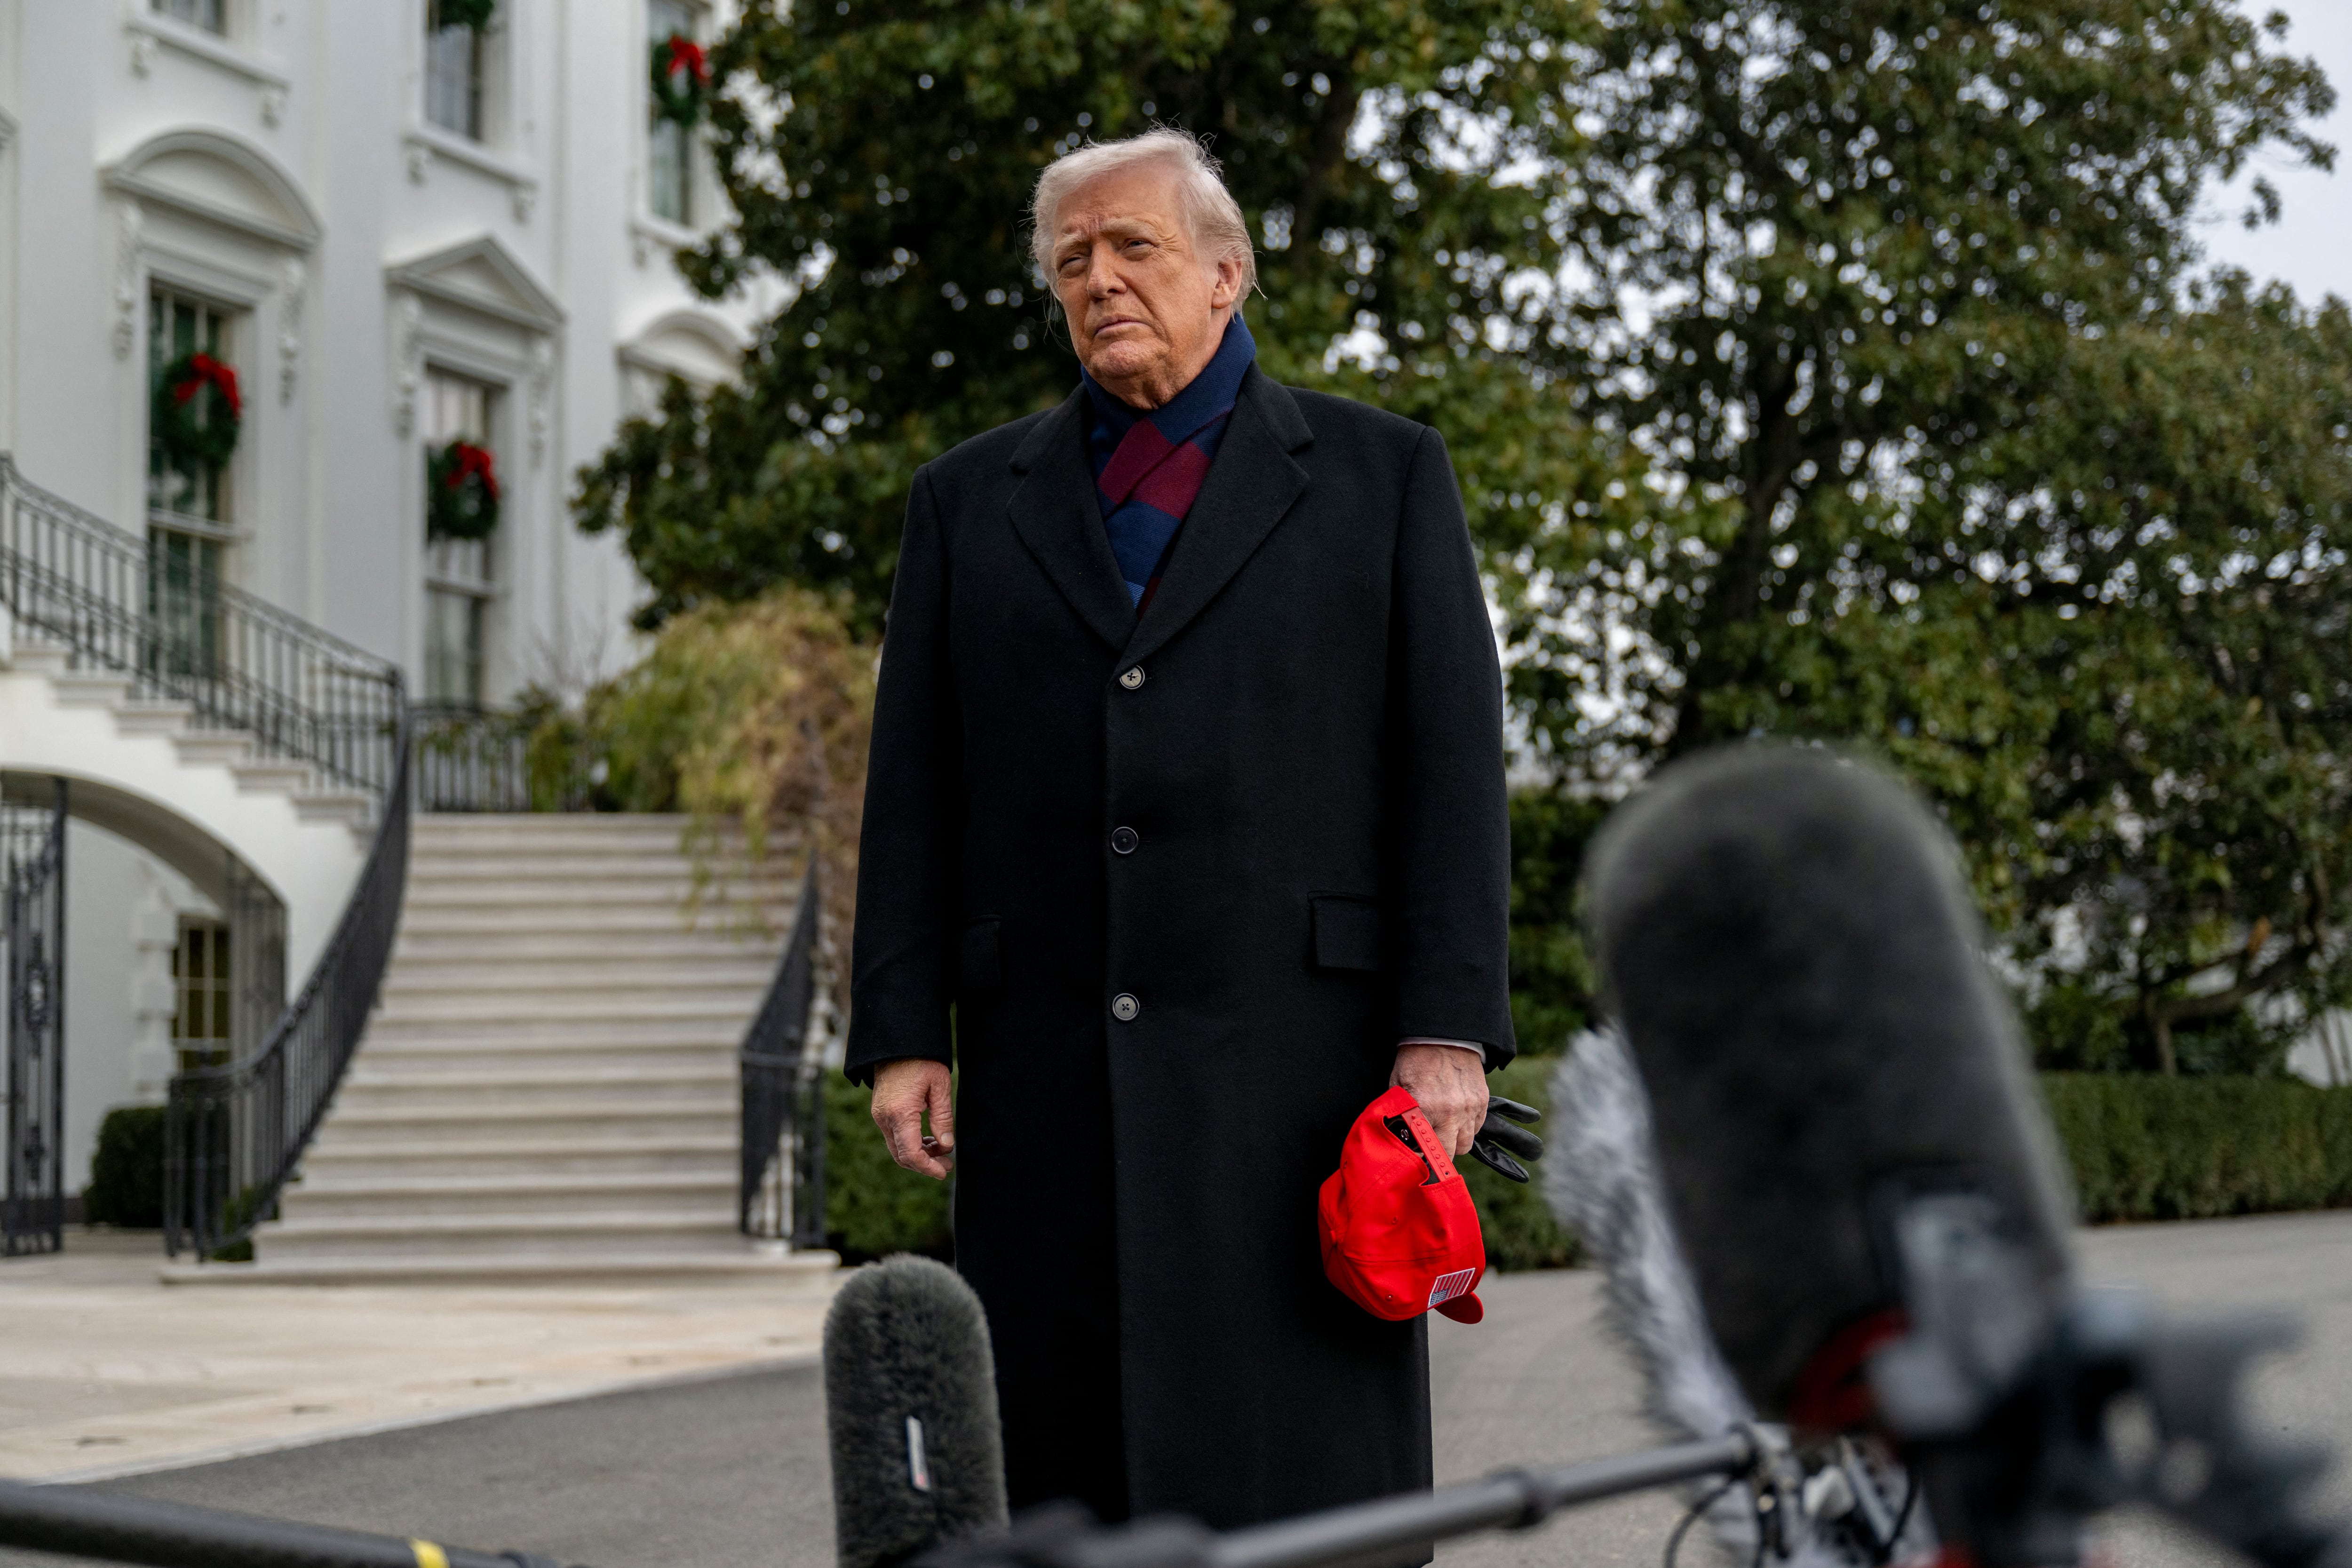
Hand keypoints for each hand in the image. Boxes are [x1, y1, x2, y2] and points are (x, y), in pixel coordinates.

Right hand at [871, 1058, 954, 1178]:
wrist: (897, 1042)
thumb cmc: (921, 1060)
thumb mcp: (940, 1086)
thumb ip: (943, 1117)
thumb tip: (947, 1145)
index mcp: (900, 1113)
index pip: (911, 1154)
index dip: (927, 1168)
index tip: (944, 1172)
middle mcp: (884, 1118)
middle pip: (902, 1156)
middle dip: (925, 1164)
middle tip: (947, 1165)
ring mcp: (879, 1115)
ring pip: (897, 1148)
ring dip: (918, 1154)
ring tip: (942, 1150)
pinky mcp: (880, 1112)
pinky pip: (894, 1136)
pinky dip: (910, 1143)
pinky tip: (928, 1139)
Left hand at [1390, 1044, 1489, 1160]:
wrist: (1443, 1035)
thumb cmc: (1415, 1061)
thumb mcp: (1399, 1087)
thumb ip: (1401, 1115)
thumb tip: (1403, 1138)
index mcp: (1425, 1109)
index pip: (1425, 1150)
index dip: (1421, 1155)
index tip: (1417, 1154)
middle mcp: (1450, 1113)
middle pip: (1449, 1153)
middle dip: (1439, 1153)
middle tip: (1431, 1145)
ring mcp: (1469, 1108)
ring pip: (1466, 1144)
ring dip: (1455, 1142)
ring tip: (1444, 1130)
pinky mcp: (1482, 1102)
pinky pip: (1477, 1128)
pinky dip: (1467, 1128)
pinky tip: (1457, 1117)